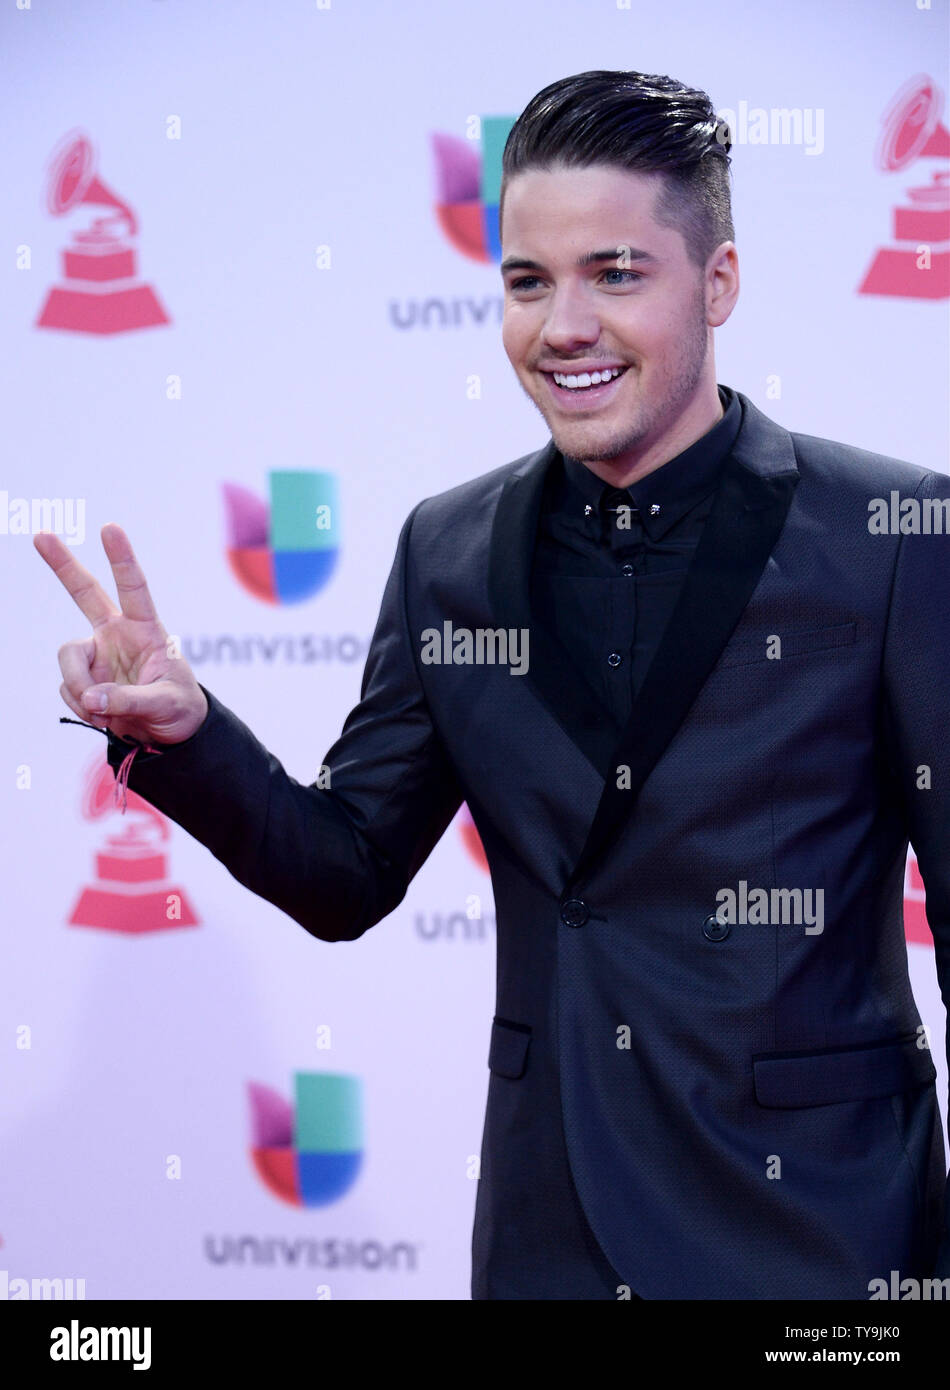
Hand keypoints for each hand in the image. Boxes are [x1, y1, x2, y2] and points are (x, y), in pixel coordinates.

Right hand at [34, 522, 208, 745]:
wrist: (167, 732)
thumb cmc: (178, 707)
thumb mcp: (165, 703)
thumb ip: (129, 700)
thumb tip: (91, 698)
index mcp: (146, 629)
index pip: (134, 589)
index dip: (122, 559)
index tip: (110, 528)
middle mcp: (116, 635)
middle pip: (85, 593)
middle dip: (62, 565)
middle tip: (41, 536)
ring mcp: (97, 655)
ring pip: (69, 660)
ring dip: (81, 689)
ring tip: (103, 714)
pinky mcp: (84, 679)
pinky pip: (69, 689)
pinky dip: (81, 707)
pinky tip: (101, 718)